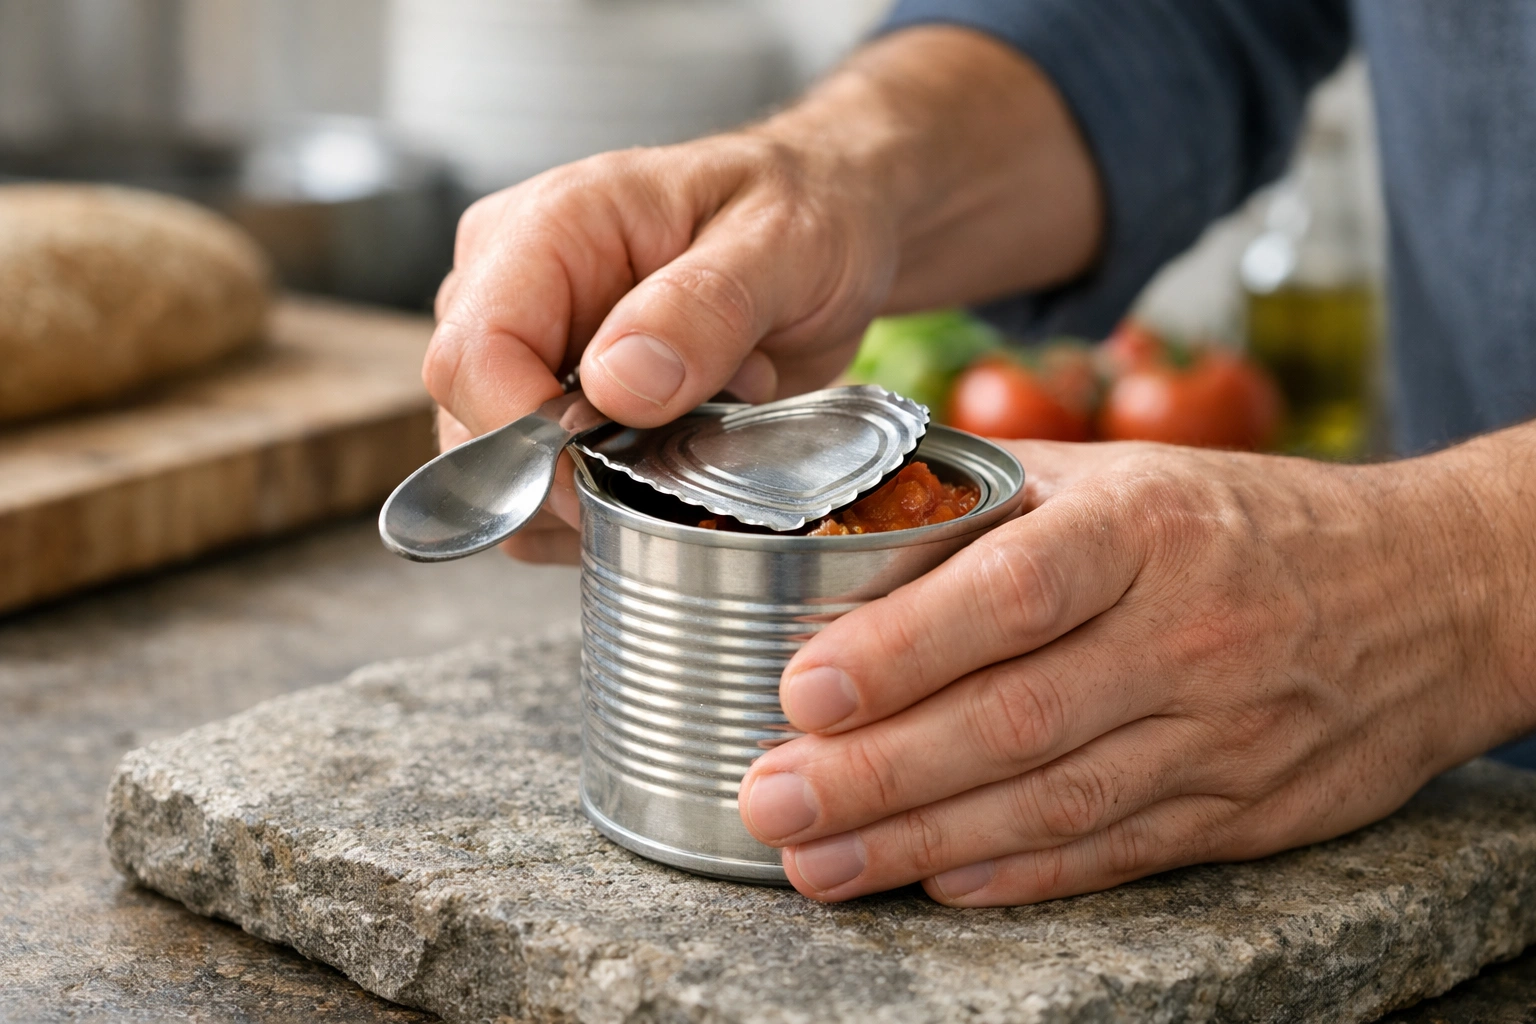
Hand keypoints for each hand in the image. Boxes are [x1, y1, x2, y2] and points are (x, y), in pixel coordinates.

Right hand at [422, 27, 1102, 563]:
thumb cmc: (805, 209)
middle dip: (576, 469)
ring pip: (506, 476)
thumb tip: (616, 384)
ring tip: (699, 417)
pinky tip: (681, 443)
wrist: (833, 224)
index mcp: (546, 230)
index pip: (473, 357)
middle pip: (472, 427)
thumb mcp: (780, 244)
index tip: (613, 474)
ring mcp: (530, 351)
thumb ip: (701, 308)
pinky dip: (617, 499)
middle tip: (691, 433)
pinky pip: (548, 496)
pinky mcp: (556, 406)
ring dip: (607, 484)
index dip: (527, 441)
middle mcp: (513, 289)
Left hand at [737, 439, 1526, 904]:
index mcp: (1144, 529)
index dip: (902, 649)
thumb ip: (998, 494)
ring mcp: (1219, 732)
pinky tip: (937, 882)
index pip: (1012, 593)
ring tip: (817, 861)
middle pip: (1015, 719)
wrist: (1430, 589)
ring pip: (1054, 803)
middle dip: (878, 773)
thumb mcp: (1129, 474)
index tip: (801, 692)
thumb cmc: (1244, 520)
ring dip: (923, 841)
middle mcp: (1183, 633)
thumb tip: (851, 509)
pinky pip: (1118, 851)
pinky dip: (1022, 876)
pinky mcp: (1244, 808)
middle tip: (771, 800)